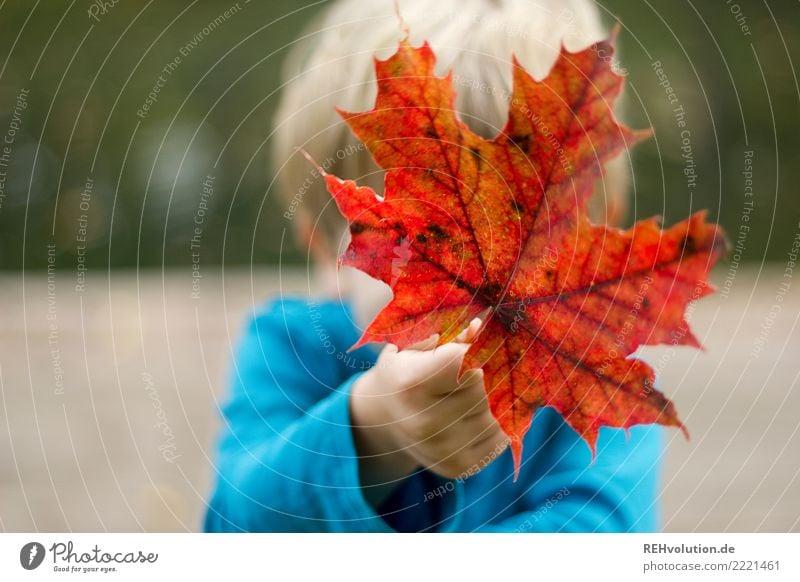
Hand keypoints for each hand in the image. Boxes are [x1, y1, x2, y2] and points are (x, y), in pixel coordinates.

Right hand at [350, 319, 508, 501]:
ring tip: (465, 394)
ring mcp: (444, 450)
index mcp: (410, 384)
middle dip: (482, 373)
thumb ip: (447, 335)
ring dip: (491, 399)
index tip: (468, 346)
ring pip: (497, 412)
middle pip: (483, 386)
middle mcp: (425, 422)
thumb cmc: (403, 372)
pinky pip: (502, 437)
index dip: (472, 349)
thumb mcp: (412, 346)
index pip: (464, 360)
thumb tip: (481, 327)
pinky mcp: (461, 468)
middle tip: (467, 371)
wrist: (384, 422)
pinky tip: (471, 416)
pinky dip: (494, 423)